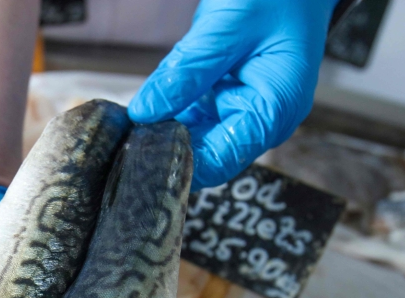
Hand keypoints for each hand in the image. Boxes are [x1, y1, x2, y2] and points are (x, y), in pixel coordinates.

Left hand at [130, 0, 336, 188]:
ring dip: (165, 119)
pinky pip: (191, 107)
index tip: (141, 149)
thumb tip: (146, 111)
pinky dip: (172, 100)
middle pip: (202, 151)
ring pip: (191, 130)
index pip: (218, 162)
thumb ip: (186, 73)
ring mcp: (243, 105)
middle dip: (166, 139)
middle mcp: (260, 117)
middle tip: (131, 127)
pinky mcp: (228, 91)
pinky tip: (158, 89)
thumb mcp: (229, 28)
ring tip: (143, 105)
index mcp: (273, 112)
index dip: (178, 161)